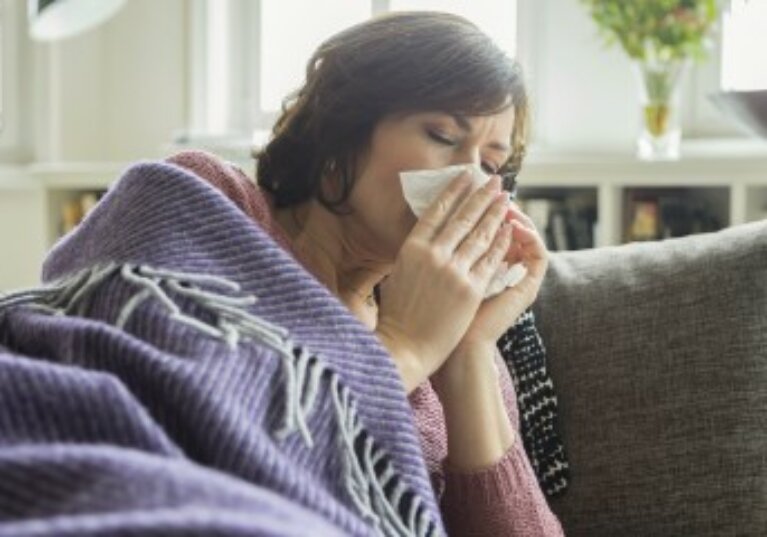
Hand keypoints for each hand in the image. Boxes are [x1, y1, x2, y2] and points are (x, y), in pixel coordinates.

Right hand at [375, 173, 514, 391]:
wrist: (406, 346)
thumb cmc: (397, 314)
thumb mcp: (398, 274)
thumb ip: (415, 253)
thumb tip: (428, 235)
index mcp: (411, 248)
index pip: (437, 211)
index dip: (454, 192)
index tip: (466, 177)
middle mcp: (433, 255)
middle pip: (463, 218)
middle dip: (481, 196)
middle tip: (495, 181)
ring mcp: (453, 271)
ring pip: (480, 235)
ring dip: (495, 213)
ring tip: (505, 198)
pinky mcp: (470, 289)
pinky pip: (490, 259)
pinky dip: (501, 242)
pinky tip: (509, 229)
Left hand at [431, 203, 548, 390]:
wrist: (456, 351)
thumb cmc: (437, 319)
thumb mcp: (437, 277)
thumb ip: (441, 253)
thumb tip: (430, 224)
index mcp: (482, 268)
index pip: (487, 229)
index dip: (480, 208)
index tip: (469, 188)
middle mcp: (504, 271)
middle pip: (507, 229)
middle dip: (497, 205)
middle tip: (491, 186)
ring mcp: (518, 280)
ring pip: (526, 237)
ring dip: (515, 215)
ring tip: (504, 199)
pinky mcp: (528, 288)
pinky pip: (538, 254)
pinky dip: (528, 235)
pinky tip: (514, 222)